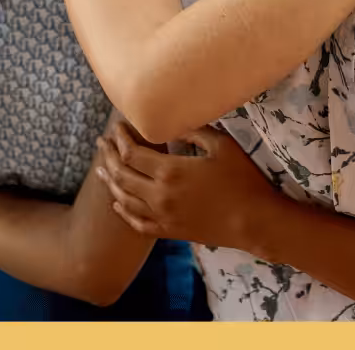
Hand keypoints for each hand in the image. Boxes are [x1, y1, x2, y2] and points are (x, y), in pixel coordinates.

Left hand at [97, 122, 283, 248]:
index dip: (120, 139)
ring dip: (111, 183)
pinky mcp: (170, 232)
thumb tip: (173, 124)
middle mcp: (159, 196)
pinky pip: (137, 223)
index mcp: (170, 172)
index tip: (116, 127)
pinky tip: (118, 204)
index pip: (132, 154)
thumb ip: (195, 131)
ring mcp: (162, 217)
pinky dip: (124, 212)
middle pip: (122, 176)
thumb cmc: (242, 178)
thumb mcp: (222, 145)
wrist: (253, 220)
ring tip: (102, 170)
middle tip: (101, 144)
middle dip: (109, 157)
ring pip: (125, 200)